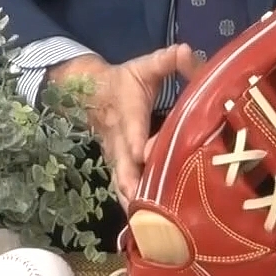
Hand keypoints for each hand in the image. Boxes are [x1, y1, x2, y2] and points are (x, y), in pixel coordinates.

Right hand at [49, 43, 198, 206]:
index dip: (136, 141)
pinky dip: (130, 204)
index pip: (132, 128)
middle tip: (141, 201)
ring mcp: (115, 156)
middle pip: (123, 164)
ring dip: (131, 200)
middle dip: (131, 182)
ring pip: (121, 181)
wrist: (89, 92)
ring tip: (144, 222)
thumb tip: (187, 50)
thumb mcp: (144, 66)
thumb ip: (166, 61)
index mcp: (128, 113)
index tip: (143, 153)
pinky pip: (122, 187)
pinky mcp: (117, 167)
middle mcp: (119, 139)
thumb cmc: (125, 81)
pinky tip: (142, 225)